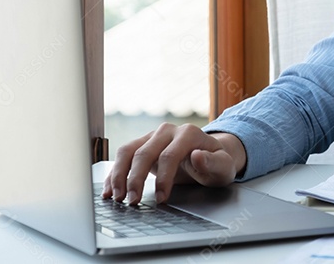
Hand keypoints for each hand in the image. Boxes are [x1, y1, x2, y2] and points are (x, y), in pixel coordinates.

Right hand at [101, 123, 246, 204]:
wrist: (210, 156)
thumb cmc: (217, 163)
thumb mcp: (223, 166)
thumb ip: (213, 162)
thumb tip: (197, 155)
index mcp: (189, 133)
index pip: (170, 155)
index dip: (164, 178)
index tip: (161, 198)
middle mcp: (167, 131)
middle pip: (144, 152)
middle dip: (135, 179)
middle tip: (132, 201)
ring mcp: (152, 137)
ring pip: (128, 151)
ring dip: (119, 175)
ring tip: (116, 197)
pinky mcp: (142, 145)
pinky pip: (123, 156)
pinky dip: (114, 173)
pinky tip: (109, 189)